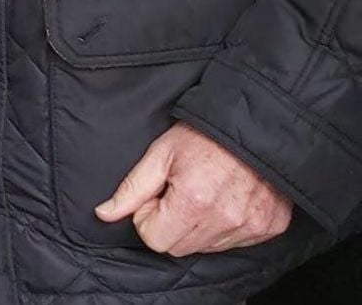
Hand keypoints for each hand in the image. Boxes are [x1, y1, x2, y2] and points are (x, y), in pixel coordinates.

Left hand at [95, 122, 292, 255]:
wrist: (255, 127)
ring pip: (206, 248)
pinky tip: (224, 200)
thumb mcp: (160, 154)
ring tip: (203, 193)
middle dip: (169, 224)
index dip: (148, 217)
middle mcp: (225, 219)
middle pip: (179, 248)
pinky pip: (234, 243)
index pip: (155, 239)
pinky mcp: (269, 227)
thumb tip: (104, 213)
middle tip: (177, 193)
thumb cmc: (204, 136)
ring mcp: (250, 226)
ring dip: (196, 227)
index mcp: (194, 201)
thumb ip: (132, 188)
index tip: (157, 195)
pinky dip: (223, 227)